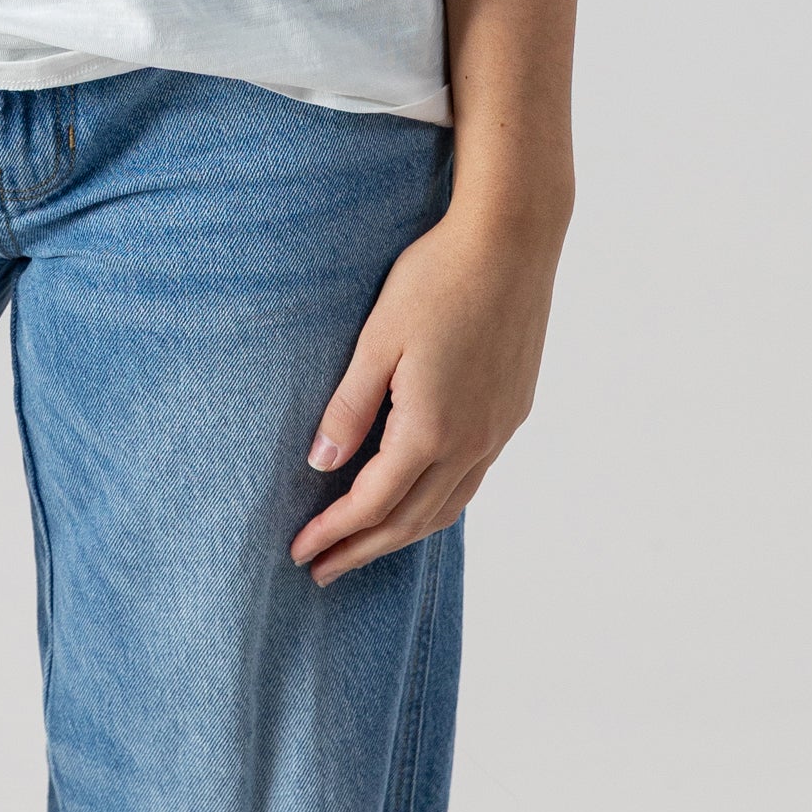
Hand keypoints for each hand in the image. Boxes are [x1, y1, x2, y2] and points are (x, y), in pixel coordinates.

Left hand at [289, 203, 563, 584]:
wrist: (512, 240)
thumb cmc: (436, 278)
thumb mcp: (378, 339)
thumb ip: (349, 406)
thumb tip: (320, 465)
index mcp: (431, 429)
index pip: (373, 502)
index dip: (334, 531)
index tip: (300, 551)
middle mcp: (471, 443)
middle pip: (410, 520)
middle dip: (362, 549)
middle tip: (321, 571)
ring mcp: (498, 431)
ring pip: (446, 508)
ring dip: (401, 534)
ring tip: (363, 547)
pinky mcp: (512, 412)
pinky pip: (471, 481)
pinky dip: (436, 505)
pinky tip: (418, 499)